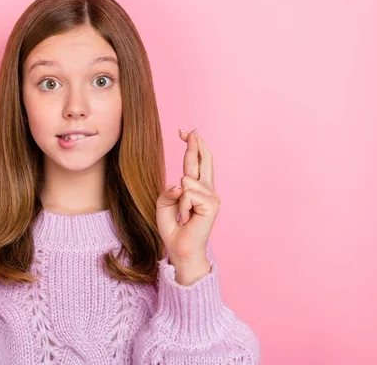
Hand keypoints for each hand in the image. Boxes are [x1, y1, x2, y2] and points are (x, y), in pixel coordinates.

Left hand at [156, 129, 219, 282]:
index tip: (185, 131)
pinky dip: (182, 207)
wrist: (180, 248)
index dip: (191, 146)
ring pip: (186, 181)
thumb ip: (170, 189)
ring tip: (183, 215)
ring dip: (178, 200)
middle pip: (202, 160)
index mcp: (197, 188)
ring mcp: (211, 196)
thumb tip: (182, 184)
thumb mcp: (164, 203)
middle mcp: (207, 189)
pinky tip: (187, 218)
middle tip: (189, 129)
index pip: (195, 162)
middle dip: (194, 144)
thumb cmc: (174, 227)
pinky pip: (188, 194)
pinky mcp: (212, 204)